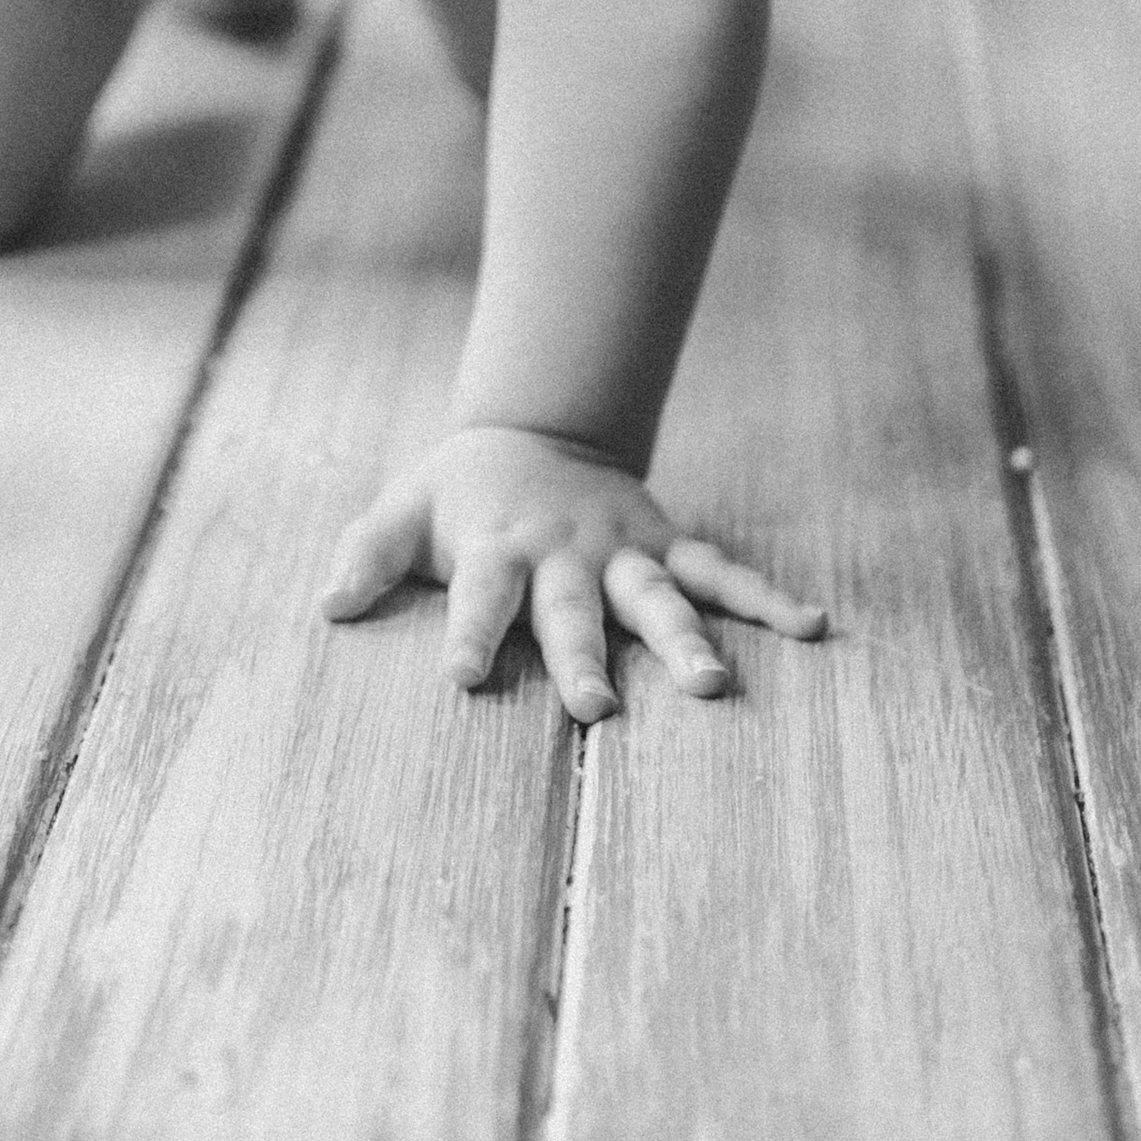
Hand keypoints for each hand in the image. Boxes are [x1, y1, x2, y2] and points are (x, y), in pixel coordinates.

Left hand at [318, 422, 824, 720]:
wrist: (534, 430)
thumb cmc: (460, 494)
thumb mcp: (404, 511)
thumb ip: (366, 555)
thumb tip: (326, 607)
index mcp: (497, 548)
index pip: (478, 595)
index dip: (468, 633)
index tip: (461, 678)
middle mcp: (564, 553)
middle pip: (573, 609)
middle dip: (582, 655)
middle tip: (596, 709)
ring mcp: (622, 549)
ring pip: (657, 596)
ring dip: (683, 638)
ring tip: (714, 685)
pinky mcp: (666, 544)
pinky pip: (721, 572)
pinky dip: (767, 598)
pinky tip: (814, 626)